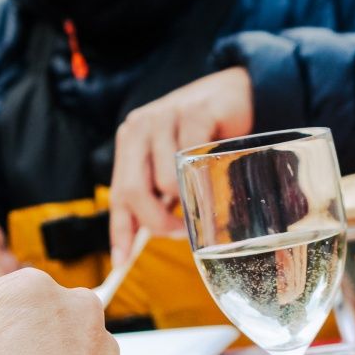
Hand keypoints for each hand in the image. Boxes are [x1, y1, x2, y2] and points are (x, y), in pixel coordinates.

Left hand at [108, 66, 253, 261]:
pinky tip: (215, 171)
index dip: (119, 231)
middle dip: (155, 222)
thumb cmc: (203, 134)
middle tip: (178, 232)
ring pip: (164, 180)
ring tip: (203, 192)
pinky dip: (204, 176)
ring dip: (186, 198)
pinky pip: (192, 159)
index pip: (119, 193)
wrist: (235, 92)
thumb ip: (158, 194)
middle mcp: (140, 127)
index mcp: (130, 141)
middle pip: (133, 191)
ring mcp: (165, 117)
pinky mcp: (194, 113)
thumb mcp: (173, 165)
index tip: (121, 262)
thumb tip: (144, 237)